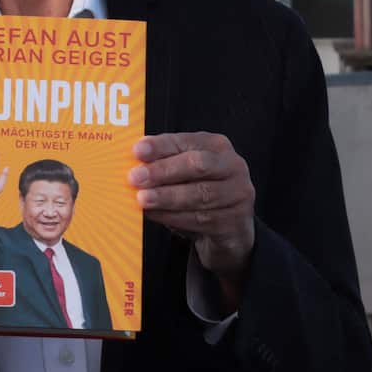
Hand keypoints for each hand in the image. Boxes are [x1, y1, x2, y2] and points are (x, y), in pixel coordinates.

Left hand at [129, 132, 254, 306]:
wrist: (230, 229)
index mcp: (217, 146)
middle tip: (135, 178)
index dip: (161, 146)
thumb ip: (165, 163)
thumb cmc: (200, 192)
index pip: (186, 142)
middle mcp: (232, 166)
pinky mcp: (234, 221)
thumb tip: (133, 162)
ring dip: (166, 197)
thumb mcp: (185, 173)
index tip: (137, 151)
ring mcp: (237, 194)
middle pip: (196, 165)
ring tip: (142, 199)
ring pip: (198, 194)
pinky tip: (155, 215)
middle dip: (163, 171)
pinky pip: (200, 219)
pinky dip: (173, 217)